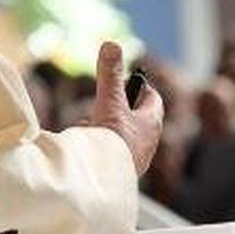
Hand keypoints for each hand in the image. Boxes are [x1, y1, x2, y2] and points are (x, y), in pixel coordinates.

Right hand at [90, 42, 163, 175]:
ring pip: (113, 135)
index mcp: (151, 124)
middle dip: (109, 110)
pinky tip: (82, 151)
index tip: (127, 79)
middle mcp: (146, 143)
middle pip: (129, 117)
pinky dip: (92, 148)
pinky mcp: (116, 173)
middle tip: (98, 108)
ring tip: (87, 132)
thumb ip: (109, 75)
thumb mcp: (110, 104)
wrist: (104, 188)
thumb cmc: (114, 145)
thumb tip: (111, 45)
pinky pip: (103, 153)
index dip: (140, 87)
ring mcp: (131, 160)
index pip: (152, 99)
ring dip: (97, 130)